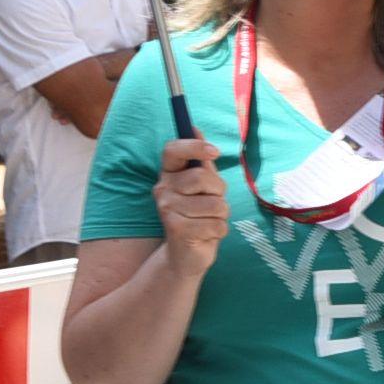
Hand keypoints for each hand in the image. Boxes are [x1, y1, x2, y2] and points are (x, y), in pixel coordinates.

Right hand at [153, 138, 228, 277]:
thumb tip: (195, 128)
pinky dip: (220, 231)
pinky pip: (217, 224)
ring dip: (221, 215)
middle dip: (218, 191)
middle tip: (212, 203)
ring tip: (208, 221)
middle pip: (203, 177)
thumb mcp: (203, 186)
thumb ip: (201, 160)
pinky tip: (206, 235)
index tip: (214, 152)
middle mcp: (162, 189)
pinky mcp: (177, 230)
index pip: (173, 150)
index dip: (194, 146)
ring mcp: (167, 210)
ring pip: (215, 204)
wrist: (186, 254)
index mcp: (169, 174)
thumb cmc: (199, 214)